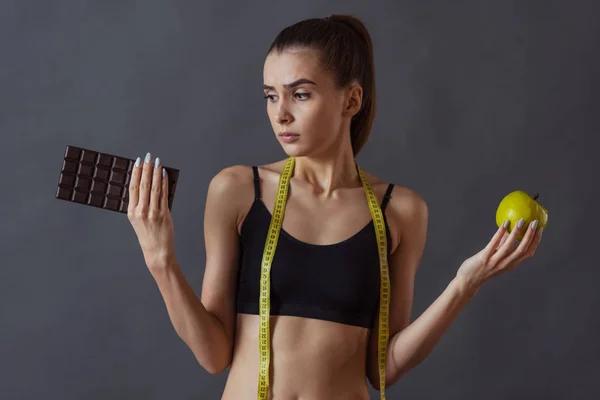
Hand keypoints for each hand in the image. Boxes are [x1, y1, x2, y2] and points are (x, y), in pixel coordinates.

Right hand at [127, 152, 174, 270]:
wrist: (157, 252)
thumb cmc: (149, 236)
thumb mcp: (138, 220)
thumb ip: (141, 205)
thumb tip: (148, 185)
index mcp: (131, 212)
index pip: (132, 187)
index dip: (135, 173)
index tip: (138, 162)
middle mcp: (140, 211)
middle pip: (142, 184)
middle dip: (146, 169)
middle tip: (149, 157)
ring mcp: (152, 212)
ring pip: (153, 188)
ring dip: (156, 173)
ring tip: (157, 162)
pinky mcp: (163, 214)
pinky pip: (163, 195)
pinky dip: (164, 183)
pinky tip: (164, 175)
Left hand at [456, 218, 543, 293]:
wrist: (468, 281)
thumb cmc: (483, 268)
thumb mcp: (497, 258)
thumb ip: (503, 246)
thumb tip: (509, 230)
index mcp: (511, 264)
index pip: (528, 253)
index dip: (536, 241)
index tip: (540, 230)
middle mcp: (505, 264)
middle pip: (522, 249)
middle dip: (530, 235)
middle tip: (534, 223)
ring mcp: (495, 261)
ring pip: (509, 246)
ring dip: (516, 233)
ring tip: (521, 221)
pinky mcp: (484, 257)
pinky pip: (494, 243)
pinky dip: (500, 233)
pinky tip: (504, 224)